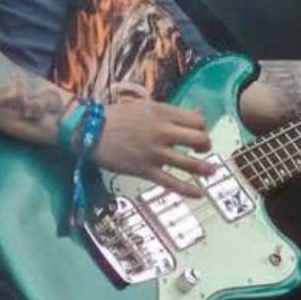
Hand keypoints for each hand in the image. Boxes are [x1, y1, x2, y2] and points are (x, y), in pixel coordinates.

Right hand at [92, 100, 214, 197]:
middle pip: (198, 138)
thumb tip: (198, 114)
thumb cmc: (116, 116)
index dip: (202, 127)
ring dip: (204, 168)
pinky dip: (188, 189)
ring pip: (189, 162)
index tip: (198, 133)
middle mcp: (162, 131)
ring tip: (211, 171)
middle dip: (205, 145)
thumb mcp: (145, 106)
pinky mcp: (145, 170)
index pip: (196, 120)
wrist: (89, 131)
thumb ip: (171, 111)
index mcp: (162, 112)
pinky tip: (198, 193)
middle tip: (203, 150)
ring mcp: (154, 152)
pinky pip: (172, 183)